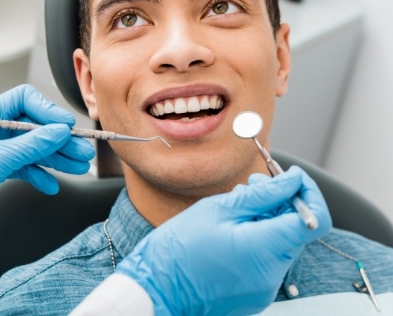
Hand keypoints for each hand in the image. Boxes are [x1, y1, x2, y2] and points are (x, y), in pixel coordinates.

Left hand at [0, 84, 94, 200]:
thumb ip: (31, 145)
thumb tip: (59, 132)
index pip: (24, 100)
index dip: (47, 110)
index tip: (66, 126)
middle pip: (35, 127)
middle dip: (59, 141)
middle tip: (81, 151)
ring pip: (34, 148)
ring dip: (56, 158)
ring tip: (77, 166)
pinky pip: (25, 166)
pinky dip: (39, 175)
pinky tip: (51, 185)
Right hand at [116, 167, 331, 315]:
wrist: (156, 290)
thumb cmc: (179, 248)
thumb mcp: (219, 209)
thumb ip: (262, 194)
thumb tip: (292, 180)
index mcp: (265, 250)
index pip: (315, 220)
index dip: (308, 193)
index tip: (290, 177)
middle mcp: (272, 275)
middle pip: (296, 229)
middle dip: (280, 201)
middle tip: (252, 184)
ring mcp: (265, 288)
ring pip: (280, 242)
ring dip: (266, 218)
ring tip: (235, 206)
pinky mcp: (254, 294)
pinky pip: (267, 258)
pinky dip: (257, 238)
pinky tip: (231, 228)